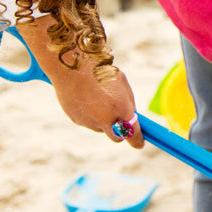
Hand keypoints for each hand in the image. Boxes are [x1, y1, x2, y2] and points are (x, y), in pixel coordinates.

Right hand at [17, 17, 143, 148]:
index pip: (132, 132)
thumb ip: (127, 103)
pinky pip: (88, 122)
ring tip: (98, 98)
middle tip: (121, 123)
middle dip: (121, 133)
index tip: (139, 145)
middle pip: (117, 137)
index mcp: (120, 108)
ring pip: (101, 128)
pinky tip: (87, 99)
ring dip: (104, 119)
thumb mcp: (122, 83)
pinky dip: (90, 115)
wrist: (72, 67)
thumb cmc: (101, 72)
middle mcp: (104, 119)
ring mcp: (89, 122)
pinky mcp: (76, 120)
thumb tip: (131, 118)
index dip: (137, 140)